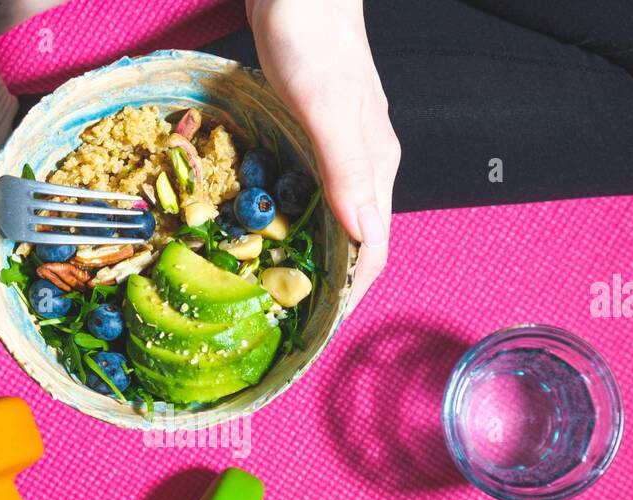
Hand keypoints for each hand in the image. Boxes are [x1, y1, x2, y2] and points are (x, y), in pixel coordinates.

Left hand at [246, 0, 398, 305]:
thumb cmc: (313, 37)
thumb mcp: (326, 106)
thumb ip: (346, 168)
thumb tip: (364, 234)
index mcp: (376, 167)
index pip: (373, 248)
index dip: (349, 294)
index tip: (316, 329)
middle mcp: (362, 167)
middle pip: (352, 243)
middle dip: (324, 287)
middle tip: (282, 322)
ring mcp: (337, 153)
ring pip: (328, 222)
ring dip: (304, 259)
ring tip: (268, 291)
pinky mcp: (311, 138)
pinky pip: (303, 196)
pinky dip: (285, 223)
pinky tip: (257, 233)